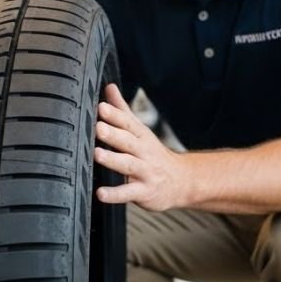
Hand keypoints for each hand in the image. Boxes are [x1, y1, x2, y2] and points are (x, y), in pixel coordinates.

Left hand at [93, 84, 188, 211]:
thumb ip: (122, 110)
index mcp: (141, 136)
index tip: (101, 107)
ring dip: (113, 160)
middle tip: (98, 128)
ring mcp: (145, 172)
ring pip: (128, 165)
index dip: (115, 115)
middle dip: (113, 134)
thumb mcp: (140, 131)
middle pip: (128, 141)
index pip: (128, 123)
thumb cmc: (154, 155)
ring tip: (97, 155)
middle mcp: (144, 152)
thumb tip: (109, 87)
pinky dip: (115, 194)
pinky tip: (101, 194)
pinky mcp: (144, 192)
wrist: (183, 182)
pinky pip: (128, 193)